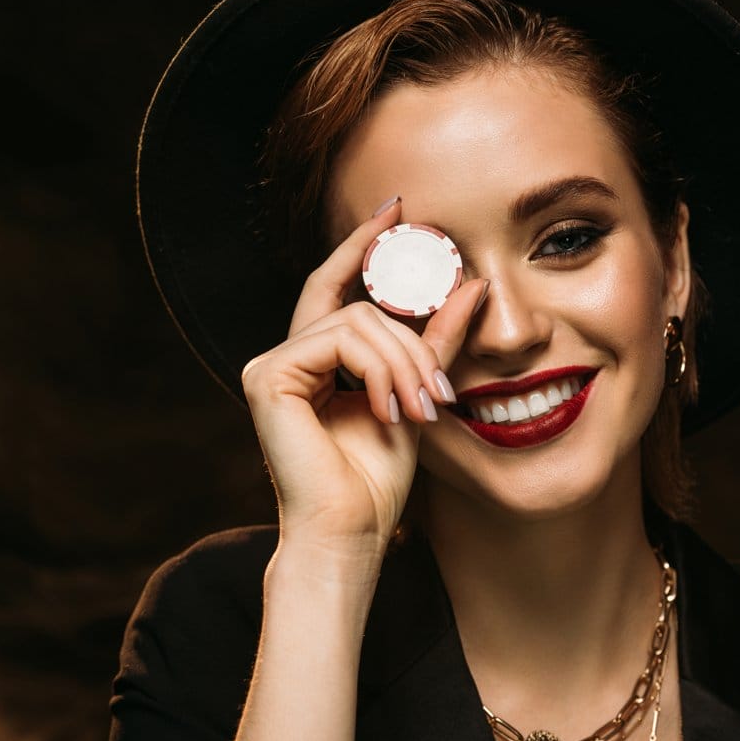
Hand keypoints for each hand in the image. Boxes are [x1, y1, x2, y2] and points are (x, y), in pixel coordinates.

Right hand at [240, 199, 488, 555]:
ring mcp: (270, 364)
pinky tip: (389, 411)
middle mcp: (285, 356)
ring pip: (356, 322)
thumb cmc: (376, 480)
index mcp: (313, 360)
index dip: (364, 245)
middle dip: (412, 340)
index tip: (399, 208)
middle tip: (438, 394)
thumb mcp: (416, 396)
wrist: (351, 532)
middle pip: (359, 307)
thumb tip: (471, 283)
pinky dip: (377, 372)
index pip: (338, 285)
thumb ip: (434, 343)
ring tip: (421, 410)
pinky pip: (340, 342)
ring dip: (403, 363)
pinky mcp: (268, 376)